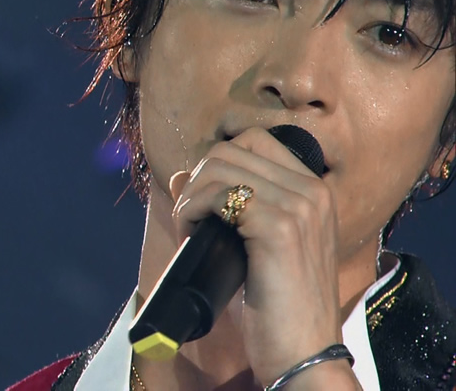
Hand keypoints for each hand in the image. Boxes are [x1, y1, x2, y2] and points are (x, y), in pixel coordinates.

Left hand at [168, 127, 348, 385]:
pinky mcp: (280, 228)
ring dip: (191, 196)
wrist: (304, 355)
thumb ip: (228, 206)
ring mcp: (300, 207)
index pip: (253, 141)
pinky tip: (190, 235)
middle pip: (231, 150)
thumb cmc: (279, 307)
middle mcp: (314, 191)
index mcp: (315, 192)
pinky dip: (192, 209)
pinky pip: (219, 195)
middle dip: (198, 181)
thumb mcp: (254, 248)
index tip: (203, 203)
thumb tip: (180, 174)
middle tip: (190, 220)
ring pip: (220, 167)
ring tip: (189, 229)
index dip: (216, 166)